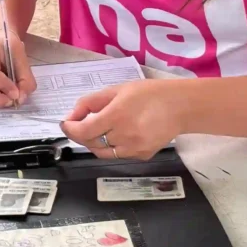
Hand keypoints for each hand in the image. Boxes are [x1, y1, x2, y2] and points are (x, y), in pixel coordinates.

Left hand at [60, 80, 186, 159]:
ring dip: (94, 142)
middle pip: (91, 143)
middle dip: (81, 134)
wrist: (181, 107)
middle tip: (79, 124)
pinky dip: (111, 146)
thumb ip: (91, 102)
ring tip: (97, 129)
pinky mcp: (142, 156)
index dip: (70, 129)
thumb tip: (72, 116)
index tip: (65, 123)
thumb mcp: (117, 90)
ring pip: (103, 152)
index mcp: (116, 116)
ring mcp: (134, 149)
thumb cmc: (149, 93)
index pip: (84, 131)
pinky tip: (117, 134)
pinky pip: (118, 154)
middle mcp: (124, 136)